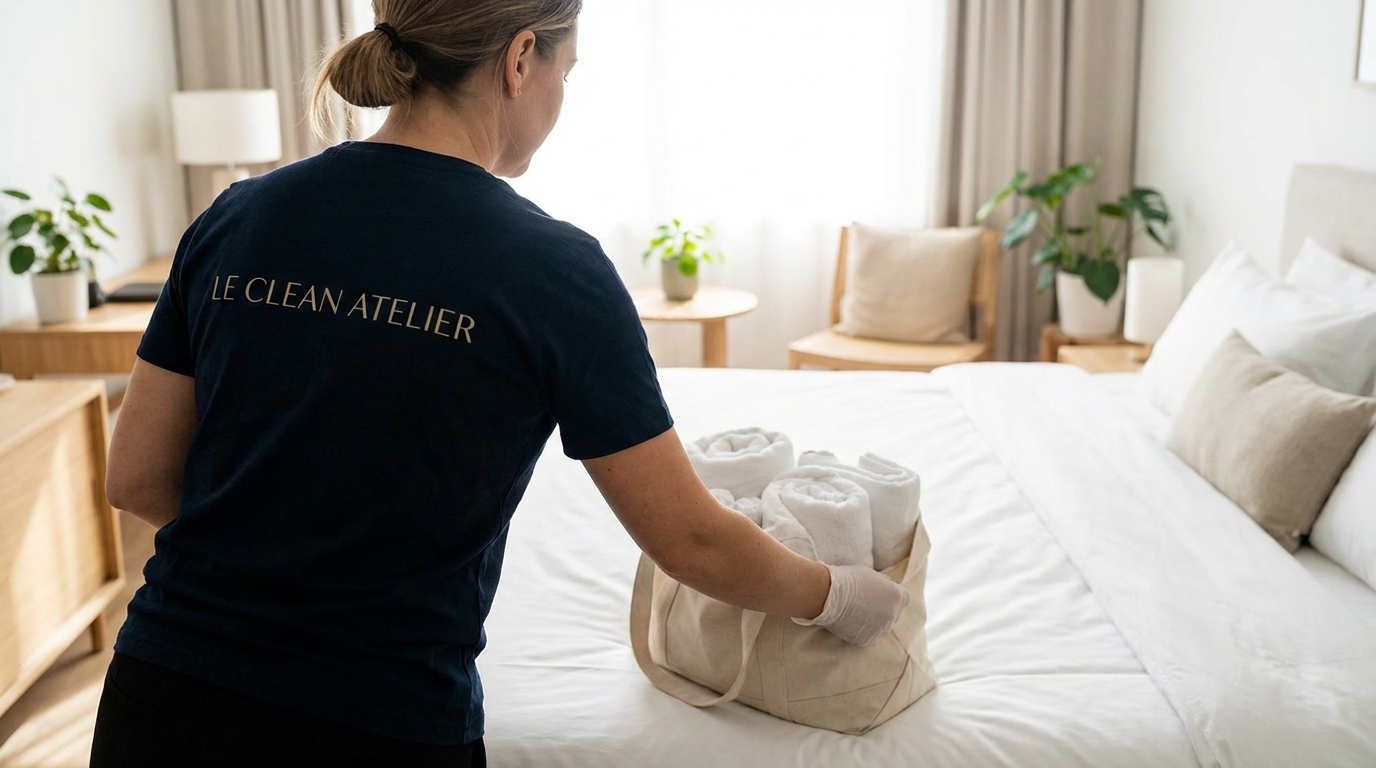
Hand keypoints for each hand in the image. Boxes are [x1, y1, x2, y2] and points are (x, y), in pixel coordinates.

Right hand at [793, 565, 908, 646]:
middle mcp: (893, 614)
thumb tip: (884, 591)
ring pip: (883, 626)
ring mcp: (881, 629)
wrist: (828, 595)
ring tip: (857, 613)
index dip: (893, 596)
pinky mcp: (867, 640)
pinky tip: (852, 623)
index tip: (882, 594)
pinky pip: (870, 636)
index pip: (904, 598)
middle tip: (867, 604)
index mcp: (896, 596)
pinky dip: (863, 631)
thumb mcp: (872, 576)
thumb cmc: (847, 579)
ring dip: (875, 621)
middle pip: (895, 613)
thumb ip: (883, 586)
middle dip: (885, 609)